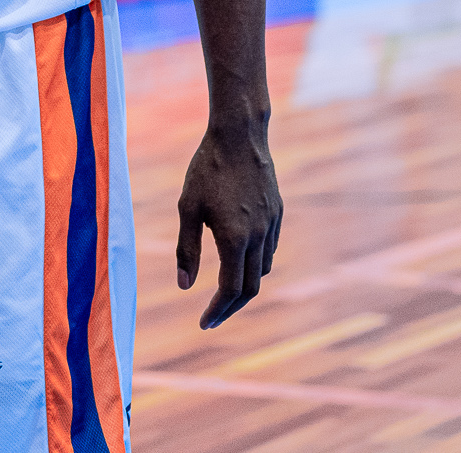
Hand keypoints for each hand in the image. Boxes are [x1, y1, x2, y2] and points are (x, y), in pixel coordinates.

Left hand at [175, 118, 281, 328]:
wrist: (239, 136)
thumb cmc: (206, 169)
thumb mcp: (187, 208)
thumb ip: (186, 250)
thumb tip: (184, 287)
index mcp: (234, 239)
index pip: (230, 289)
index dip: (217, 311)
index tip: (204, 324)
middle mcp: (258, 237)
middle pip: (251, 288)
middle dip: (231, 307)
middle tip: (212, 318)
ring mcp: (271, 225)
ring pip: (263, 269)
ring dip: (246, 287)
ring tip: (224, 293)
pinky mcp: (277, 213)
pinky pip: (269, 249)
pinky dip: (256, 265)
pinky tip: (240, 261)